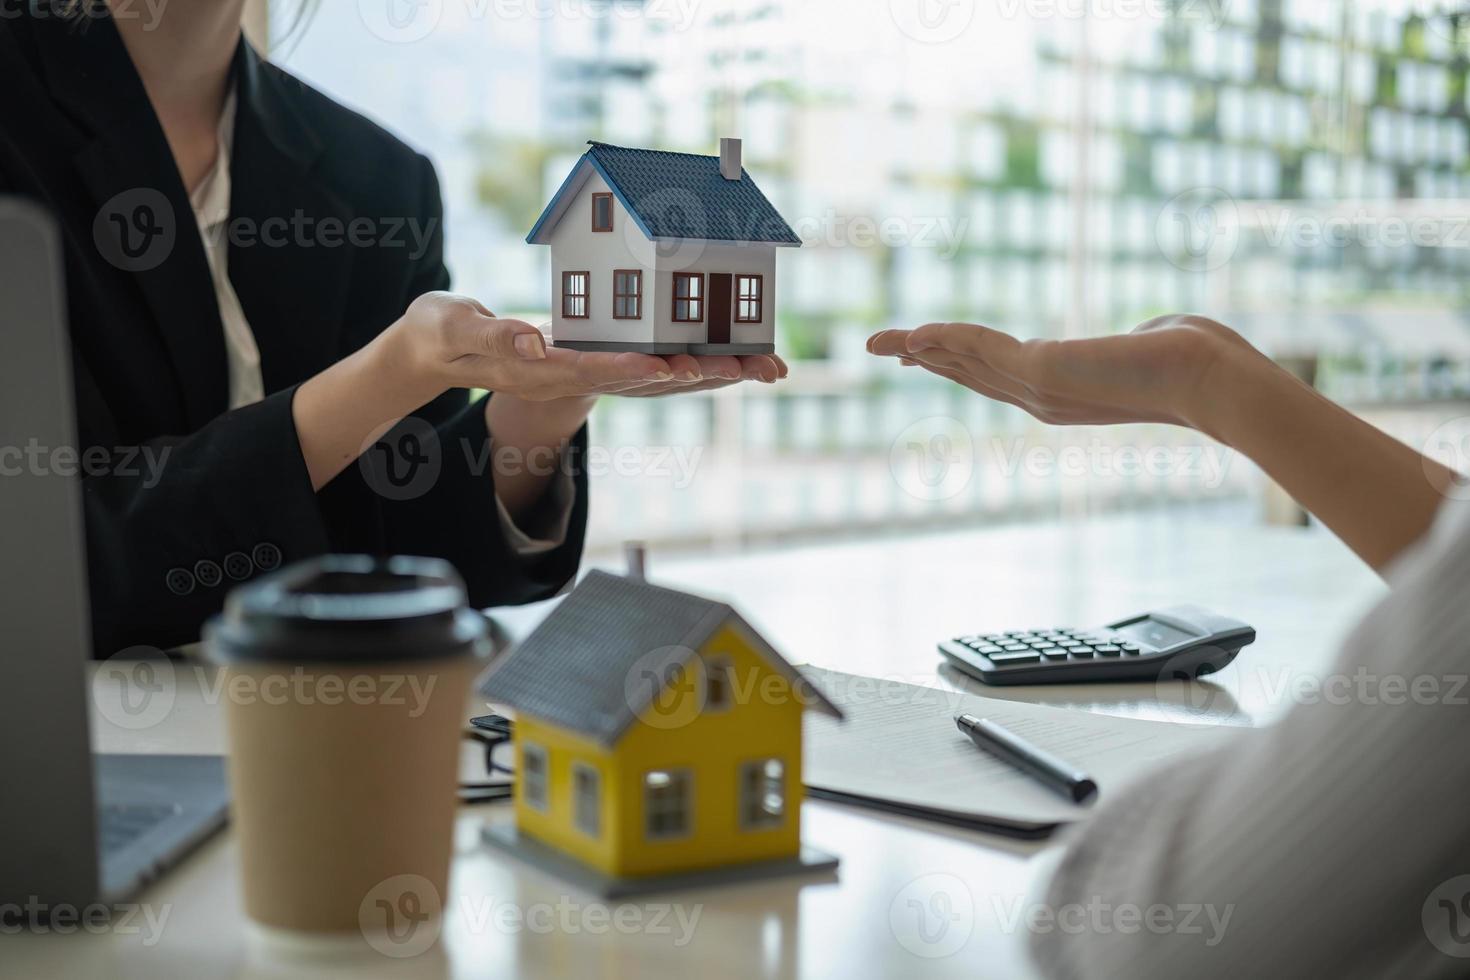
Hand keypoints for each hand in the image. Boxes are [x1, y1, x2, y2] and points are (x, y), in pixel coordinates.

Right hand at [393, 292, 786, 401]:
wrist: (440, 354)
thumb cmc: (441, 335)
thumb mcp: (452, 328)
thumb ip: (489, 333)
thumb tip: (534, 340)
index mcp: (540, 369)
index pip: (593, 370)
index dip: (634, 369)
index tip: (673, 367)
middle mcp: (574, 376)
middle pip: (646, 382)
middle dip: (700, 375)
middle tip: (752, 368)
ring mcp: (588, 372)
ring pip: (661, 378)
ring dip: (714, 372)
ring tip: (767, 366)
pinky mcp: (598, 360)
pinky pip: (656, 365)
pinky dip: (696, 362)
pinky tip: (735, 356)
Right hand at [867, 314, 1260, 434]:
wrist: (1216, 381)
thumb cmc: (1202, 359)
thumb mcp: (1158, 337)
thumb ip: (1137, 335)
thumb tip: (1146, 331)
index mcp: (1066, 393)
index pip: (998, 376)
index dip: (957, 361)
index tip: (927, 351)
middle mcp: (1045, 399)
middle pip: (969, 375)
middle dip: (925, 359)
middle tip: (885, 348)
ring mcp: (1040, 389)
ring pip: (965, 363)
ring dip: (920, 350)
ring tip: (881, 343)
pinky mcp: (1043, 369)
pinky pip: (979, 348)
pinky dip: (942, 340)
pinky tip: (914, 334)